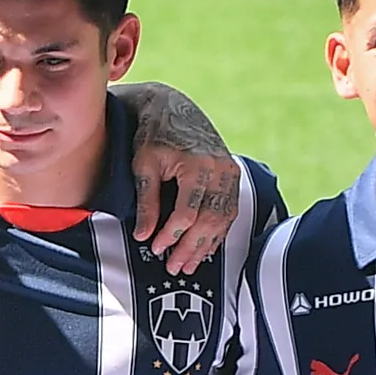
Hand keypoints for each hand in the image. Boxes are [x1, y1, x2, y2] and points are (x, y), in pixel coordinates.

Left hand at [117, 83, 242, 270]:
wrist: (173, 107)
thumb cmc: (153, 134)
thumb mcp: (143, 165)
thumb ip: (146, 201)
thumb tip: (143, 235)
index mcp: (197, 165)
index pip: (187, 213)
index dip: (171, 235)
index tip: (156, 249)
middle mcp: (219, 169)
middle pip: (208, 220)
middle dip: (190, 247)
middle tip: (174, 267)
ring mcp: (230, 171)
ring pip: (221, 218)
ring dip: (205, 244)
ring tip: (189, 264)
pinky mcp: (232, 173)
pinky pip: (229, 209)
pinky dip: (217, 231)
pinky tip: (205, 247)